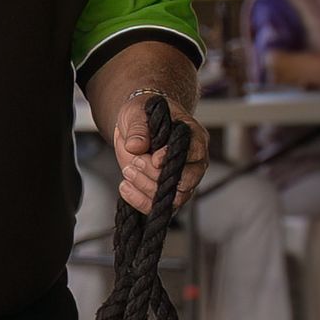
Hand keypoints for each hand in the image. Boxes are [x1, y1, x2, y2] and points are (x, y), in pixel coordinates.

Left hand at [114, 94, 207, 214]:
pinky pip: (157, 206)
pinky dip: (139, 200)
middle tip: (135, 162)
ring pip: (173, 198)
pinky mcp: (166, 193)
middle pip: (186, 182)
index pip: (195, 153)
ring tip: (127, 171)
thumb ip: (139, 128)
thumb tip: (135, 146)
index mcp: (193, 137)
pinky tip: (125, 187)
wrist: (137, 125)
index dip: (174, 158)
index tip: (154, 158)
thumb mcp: (138, 113)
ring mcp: (182, 180)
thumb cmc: (145, 114)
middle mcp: (193, 162)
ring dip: (146, 188)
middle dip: (156, 176)